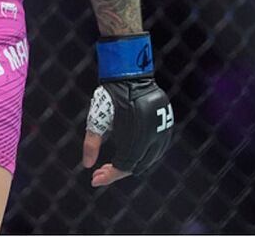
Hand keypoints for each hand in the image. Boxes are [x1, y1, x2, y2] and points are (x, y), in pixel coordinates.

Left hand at [82, 32, 173, 186]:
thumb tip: (87, 165)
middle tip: (101, 171)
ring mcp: (163, 133)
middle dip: (117, 171)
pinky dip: (143, 155)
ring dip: (131, 164)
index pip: (124, 166)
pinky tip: (130, 153)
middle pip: (136, 166)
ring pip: (149, 160)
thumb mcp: (97, 119)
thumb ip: (91, 143)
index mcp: (136, 138)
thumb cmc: (110, 96)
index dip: (109, 176)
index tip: (94, 179)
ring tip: (112, 164)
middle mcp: (153, 139)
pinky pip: (157, 149)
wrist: (131, 75)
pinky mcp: (167, 127)